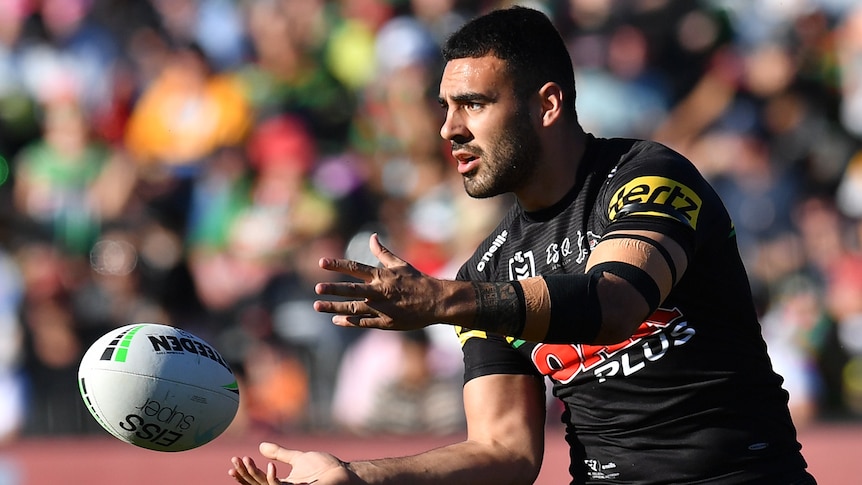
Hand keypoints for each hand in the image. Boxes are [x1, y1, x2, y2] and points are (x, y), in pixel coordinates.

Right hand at [229, 442, 353, 484]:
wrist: (343, 473)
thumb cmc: (324, 468)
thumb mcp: (298, 458)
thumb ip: (280, 453)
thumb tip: (261, 446)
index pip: (258, 481)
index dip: (245, 474)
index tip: (233, 462)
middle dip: (244, 474)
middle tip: (234, 461)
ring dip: (253, 475)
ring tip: (245, 460)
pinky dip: (273, 479)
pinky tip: (269, 466)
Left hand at [313, 233, 451, 329]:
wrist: (436, 301)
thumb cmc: (417, 281)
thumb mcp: (400, 264)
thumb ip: (382, 252)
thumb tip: (372, 236)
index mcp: (382, 275)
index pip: (355, 268)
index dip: (338, 265)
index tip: (321, 262)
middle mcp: (380, 291)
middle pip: (352, 290)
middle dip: (333, 289)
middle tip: (317, 288)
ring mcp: (382, 308)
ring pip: (354, 308)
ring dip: (335, 307)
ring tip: (317, 306)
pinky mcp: (386, 322)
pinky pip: (364, 322)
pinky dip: (349, 321)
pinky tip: (336, 320)